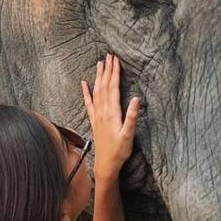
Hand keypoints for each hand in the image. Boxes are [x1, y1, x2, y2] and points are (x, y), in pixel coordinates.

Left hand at [81, 53, 140, 182]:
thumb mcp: (129, 135)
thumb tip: (137, 99)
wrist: (105, 164)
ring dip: (98, 77)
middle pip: (104, 86)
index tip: (116, 60)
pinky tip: (83, 83)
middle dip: (106, 70)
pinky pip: (88, 102)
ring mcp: (96, 115)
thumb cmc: (119, 151)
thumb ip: (132, 116)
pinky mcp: (94, 121)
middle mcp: (102, 111)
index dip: (114, 73)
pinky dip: (86, 92)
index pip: (113, 88)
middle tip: (109, 55)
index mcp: (111, 112)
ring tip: (99, 63)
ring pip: (96, 91)